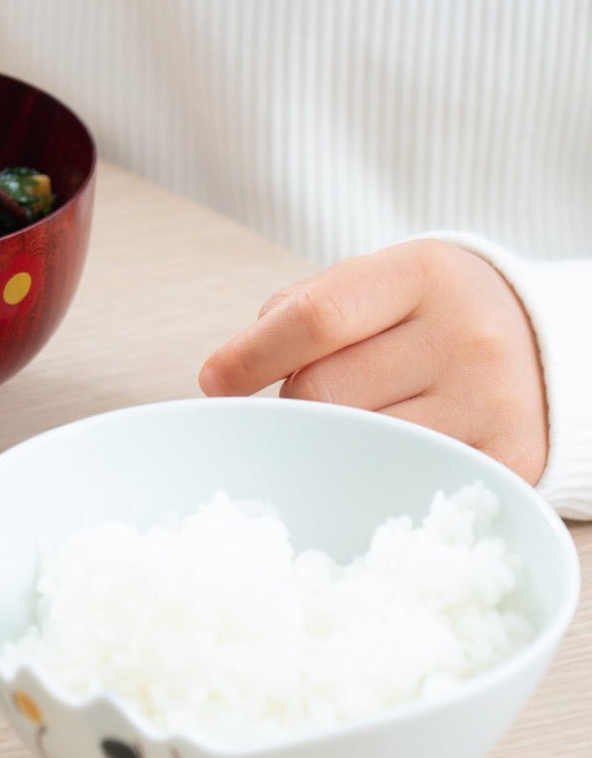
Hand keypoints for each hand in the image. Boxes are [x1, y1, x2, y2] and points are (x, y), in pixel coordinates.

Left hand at [198, 239, 548, 483]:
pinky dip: (369, 475)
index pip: (313, 319)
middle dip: (290, 405)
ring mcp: (493, 403)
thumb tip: (225, 372)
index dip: (249, 357)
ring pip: (358, 444)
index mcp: (423, 274)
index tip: (212, 382)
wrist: (544, 344)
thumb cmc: (427, 313)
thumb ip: (298, 310)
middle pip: (326, 391)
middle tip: (294, 407)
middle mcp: (467, 335)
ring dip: (324, 445)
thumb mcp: (374, 282)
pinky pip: (404, 483)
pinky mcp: (510, 463)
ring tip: (334, 431)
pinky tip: (368, 460)